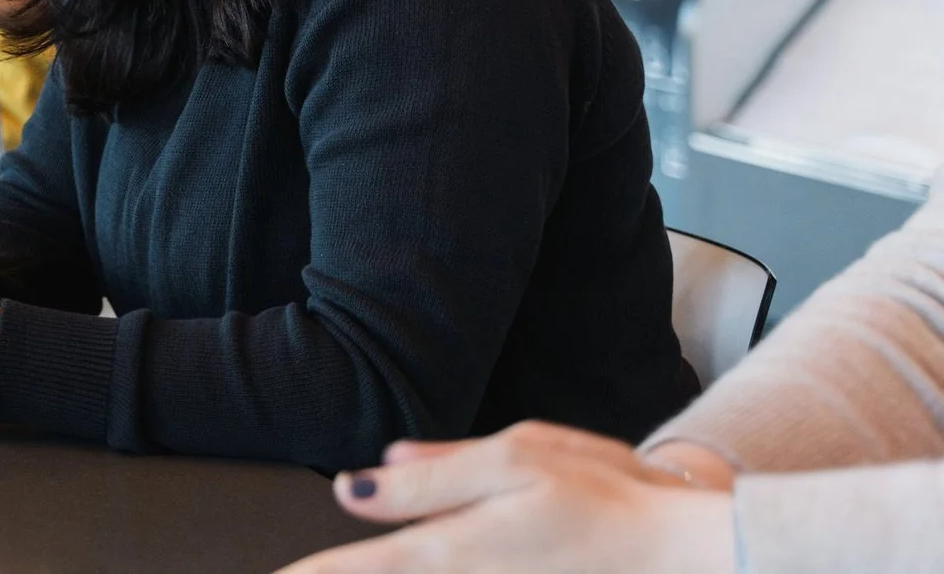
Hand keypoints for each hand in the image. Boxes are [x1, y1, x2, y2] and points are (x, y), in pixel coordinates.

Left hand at [275, 423, 736, 573]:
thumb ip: (433, 475)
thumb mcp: (514, 458)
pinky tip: (412, 561)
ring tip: (328, 571)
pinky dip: (420, 573)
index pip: (359, 568)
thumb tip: (358, 486)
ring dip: (381, 571)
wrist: (693, 556)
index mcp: (455, 547)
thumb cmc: (608, 496)